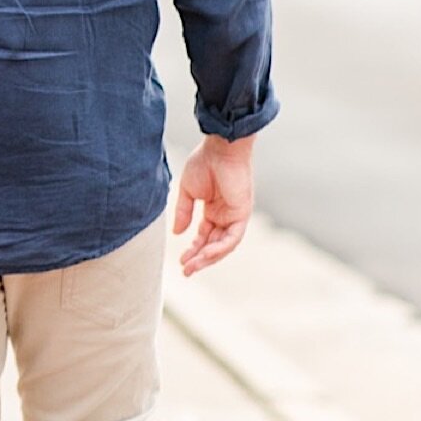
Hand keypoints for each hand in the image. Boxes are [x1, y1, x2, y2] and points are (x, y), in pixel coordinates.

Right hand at [173, 133, 255, 275]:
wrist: (220, 149)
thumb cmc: (204, 163)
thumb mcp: (188, 191)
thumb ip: (184, 212)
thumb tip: (177, 233)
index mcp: (213, 210)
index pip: (204, 236)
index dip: (193, 249)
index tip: (181, 261)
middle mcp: (225, 216)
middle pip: (213, 244)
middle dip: (199, 259)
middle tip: (186, 271)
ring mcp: (234, 216)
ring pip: (223, 245)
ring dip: (208, 257)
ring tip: (192, 266)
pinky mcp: (242, 214)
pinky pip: (233, 237)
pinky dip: (221, 247)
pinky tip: (207, 254)